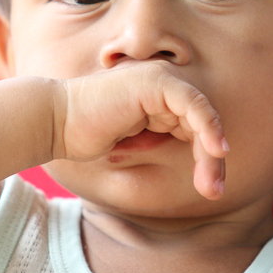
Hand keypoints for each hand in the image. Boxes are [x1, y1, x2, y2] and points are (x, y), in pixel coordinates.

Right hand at [53, 62, 229, 199]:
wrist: (56, 124)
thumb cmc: (86, 135)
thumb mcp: (134, 142)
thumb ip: (160, 139)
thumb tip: (195, 158)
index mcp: (158, 97)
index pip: (194, 126)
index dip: (205, 156)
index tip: (211, 187)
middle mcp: (162, 85)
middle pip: (202, 123)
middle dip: (212, 160)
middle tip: (214, 192)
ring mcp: (160, 81)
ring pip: (202, 117)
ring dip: (210, 154)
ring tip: (211, 187)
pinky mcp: (156, 83)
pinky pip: (193, 104)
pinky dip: (208, 128)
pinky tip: (216, 151)